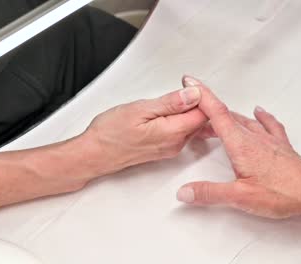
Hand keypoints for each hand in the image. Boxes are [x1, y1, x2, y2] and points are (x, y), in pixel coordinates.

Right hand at [80, 86, 207, 175]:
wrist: (95, 154)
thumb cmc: (110, 133)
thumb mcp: (140, 109)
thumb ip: (171, 103)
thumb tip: (194, 95)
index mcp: (173, 133)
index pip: (205, 113)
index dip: (202, 95)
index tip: (191, 84)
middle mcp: (176, 144)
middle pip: (202, 120)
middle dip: (199, 101)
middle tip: (186, 85)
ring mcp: (172, 148)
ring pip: (194, 125)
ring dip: (190, 109)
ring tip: (177, 95)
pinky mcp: (166, 149)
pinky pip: (184, 131)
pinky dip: (183, 118)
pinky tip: (173, 109)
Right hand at [176, 76, 300, 237]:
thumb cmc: (284, 193)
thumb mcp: (240, 197)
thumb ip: (210, 193)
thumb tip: (185, 191)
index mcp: (242, 144)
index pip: (216, 112)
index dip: (201, 96)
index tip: (190, 81)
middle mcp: (255, 137)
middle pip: (226, 116)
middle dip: (207, 111)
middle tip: (192, 115)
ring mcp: (269, 140)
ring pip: (243, 120)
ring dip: (226, 117)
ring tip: (213, 121)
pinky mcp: (281, 146)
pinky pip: (268, 124)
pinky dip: (260, 117)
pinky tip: (259, 112)